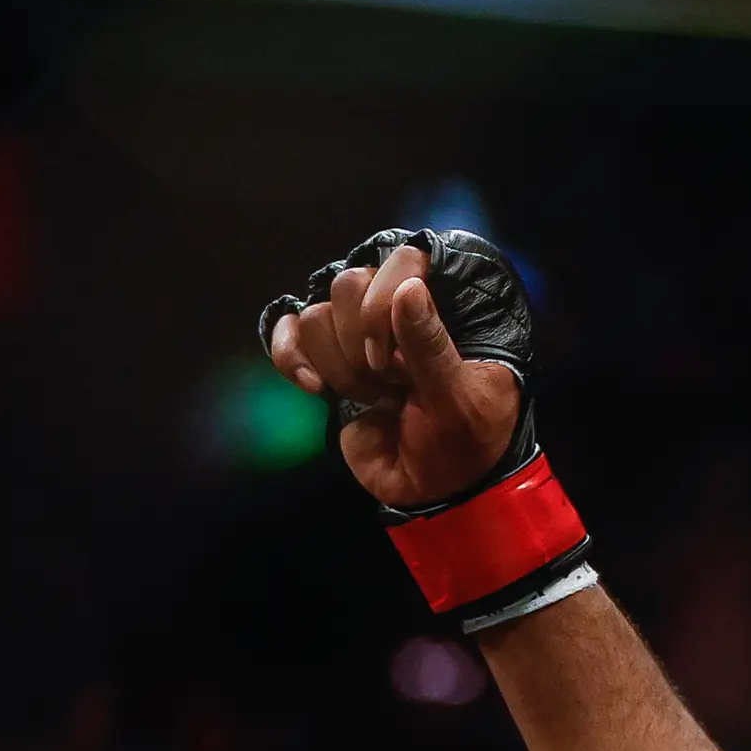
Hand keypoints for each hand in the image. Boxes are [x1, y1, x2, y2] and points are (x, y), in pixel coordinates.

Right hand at [261, 236, 524, 511]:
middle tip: (394, 384)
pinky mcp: (323, 362)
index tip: (397, 360)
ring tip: (378, 400)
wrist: (435, 492)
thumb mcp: (459, 399)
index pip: (404, 258)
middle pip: (347, 283)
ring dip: (343, 368)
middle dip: (363, 345)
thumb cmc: (464, 443)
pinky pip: (287, 334)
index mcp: (440, 308)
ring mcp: (354, 335)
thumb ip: (431, 344)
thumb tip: (409, 285)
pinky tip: (316, 389)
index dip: (385, 303)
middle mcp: (394, 311)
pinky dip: (293, 359)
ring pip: (317, 315)